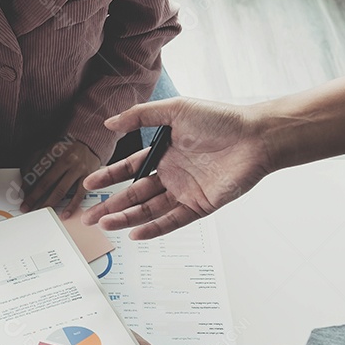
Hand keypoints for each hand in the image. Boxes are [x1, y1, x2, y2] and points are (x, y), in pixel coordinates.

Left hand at [20, 138, 100, 218]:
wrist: (89, 143)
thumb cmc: (66, 148)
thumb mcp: (49, 149)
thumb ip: (36, 161)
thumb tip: (26, 180)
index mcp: (55, 151)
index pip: (38, 170)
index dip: (28, 184)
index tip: (22, 194)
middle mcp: (67, 159)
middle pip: (47, 182)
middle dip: (35, 197)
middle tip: (27, 207)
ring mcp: (78, 169)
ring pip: (61, 190)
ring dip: (49, 203)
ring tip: (41, 211)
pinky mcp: (88, 177)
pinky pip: (79, 195)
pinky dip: (71, 206)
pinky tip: (65, 214)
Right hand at [82, 98, 275, 239]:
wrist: (256, 137)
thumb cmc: (221, 119)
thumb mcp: (176, 110)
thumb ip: (141, 116)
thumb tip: (110, 123)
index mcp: (164, 153)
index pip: (129, 169)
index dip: (109, 177)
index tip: (89, 184)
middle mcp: (172, 175)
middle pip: (135, 195)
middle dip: (110, 206)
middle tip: (88, 217)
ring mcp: (185, 192)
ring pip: (149, 210)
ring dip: (126, 218)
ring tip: (105, 224)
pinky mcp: (200, 206)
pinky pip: (173, 221)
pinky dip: (154, 229)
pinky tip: (135, 234)